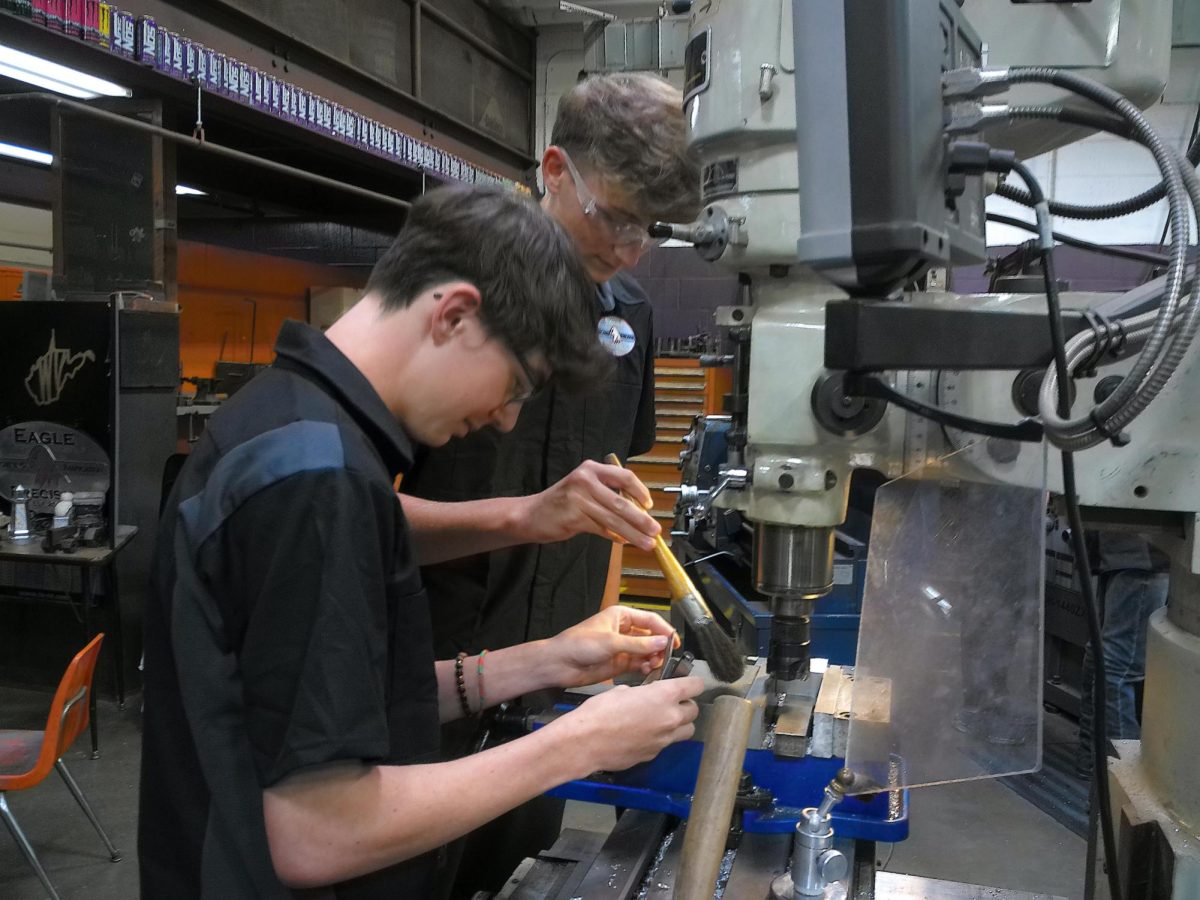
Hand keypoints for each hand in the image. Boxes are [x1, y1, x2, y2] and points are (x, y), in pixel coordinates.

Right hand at [516, 459, 658, 550]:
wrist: (530, 514)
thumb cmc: (562, 502)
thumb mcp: (584, 488)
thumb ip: (608, 494)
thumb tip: (639, 510)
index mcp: (591, 469)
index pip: (624, 476)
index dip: (641, 491)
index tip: (650, 506)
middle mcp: (585, 480)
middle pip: (621, 501)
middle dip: (641, 519)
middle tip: (655, 530)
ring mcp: (579, 499)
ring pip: (613, 519)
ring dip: (633, 533)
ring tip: (647, 543)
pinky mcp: (574, 517)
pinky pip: (601, 529)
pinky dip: (614, 537)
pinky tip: (623, 542)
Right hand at [547, 676, 703, 774]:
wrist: (585, 742)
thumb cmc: (599, 711)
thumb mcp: (622, 690)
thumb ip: (643, 693)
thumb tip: (645, 696)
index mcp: (664, 695)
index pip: (695, 686)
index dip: (693, 683)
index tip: (689, 683)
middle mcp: (670, 718)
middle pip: (694, 710)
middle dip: (685, 704)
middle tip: (671, 701)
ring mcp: (664, 739)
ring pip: (686, 730)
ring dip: (679, 723)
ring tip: (662, 719)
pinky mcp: (654, 754)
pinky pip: (665, 743)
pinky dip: (660, 738)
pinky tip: (643, 734)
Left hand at [548, 606, 678, 686]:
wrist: (559, 664)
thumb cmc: (578, 644)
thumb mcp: (611, 642)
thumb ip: (638, 644)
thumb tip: (662, 642)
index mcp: (621, 616)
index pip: (650, 620)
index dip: (664, 630)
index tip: (674, 642)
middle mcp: (624, 631)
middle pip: (651, 636)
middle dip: (660, 646)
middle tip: (666, 657)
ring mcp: (622, 648)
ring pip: (647, 652)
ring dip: (653, 658)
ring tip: (655, 665)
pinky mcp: (619, 664)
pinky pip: (639, 664)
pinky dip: (646, 667)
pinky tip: (647, 669)